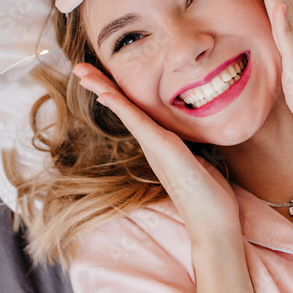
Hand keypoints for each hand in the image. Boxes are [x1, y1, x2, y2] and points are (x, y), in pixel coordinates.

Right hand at [72, 64, 242, 244]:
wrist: (214, 225)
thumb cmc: (210, 197)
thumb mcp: (202, 162)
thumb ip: (193, 147)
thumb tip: (196, 139)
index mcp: (160, 144)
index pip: (135, 111)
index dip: (117, 91)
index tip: (98, 74)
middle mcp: (152, 145)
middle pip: (123, 108)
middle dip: (101, 85)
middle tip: (78, 66)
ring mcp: (156, 149)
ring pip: (126, 111)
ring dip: (104, 89)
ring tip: (83, 72)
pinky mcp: (165, 151)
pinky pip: (139, 123)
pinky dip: (122, 106)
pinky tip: (106, 93)